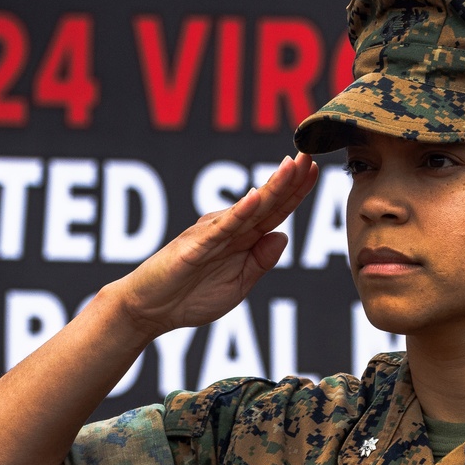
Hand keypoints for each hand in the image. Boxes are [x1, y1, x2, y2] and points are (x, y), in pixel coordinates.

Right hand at [114, 154, 317, 340]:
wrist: (150, 310)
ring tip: (291, 166)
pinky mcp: (195, 246)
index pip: (274, 211)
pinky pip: (222, 228)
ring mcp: (211, 235)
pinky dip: (240, 212)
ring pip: (248, 209)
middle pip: (266, 202)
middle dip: (289, 179)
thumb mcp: (237, 286)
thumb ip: (260, 262)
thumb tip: (283, 235)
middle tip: (310, 154)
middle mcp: (229, 229)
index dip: (295, 191)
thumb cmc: (190, 297)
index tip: (314, 168)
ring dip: (271, 187)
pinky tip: (256, 197)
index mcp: (241, 239)